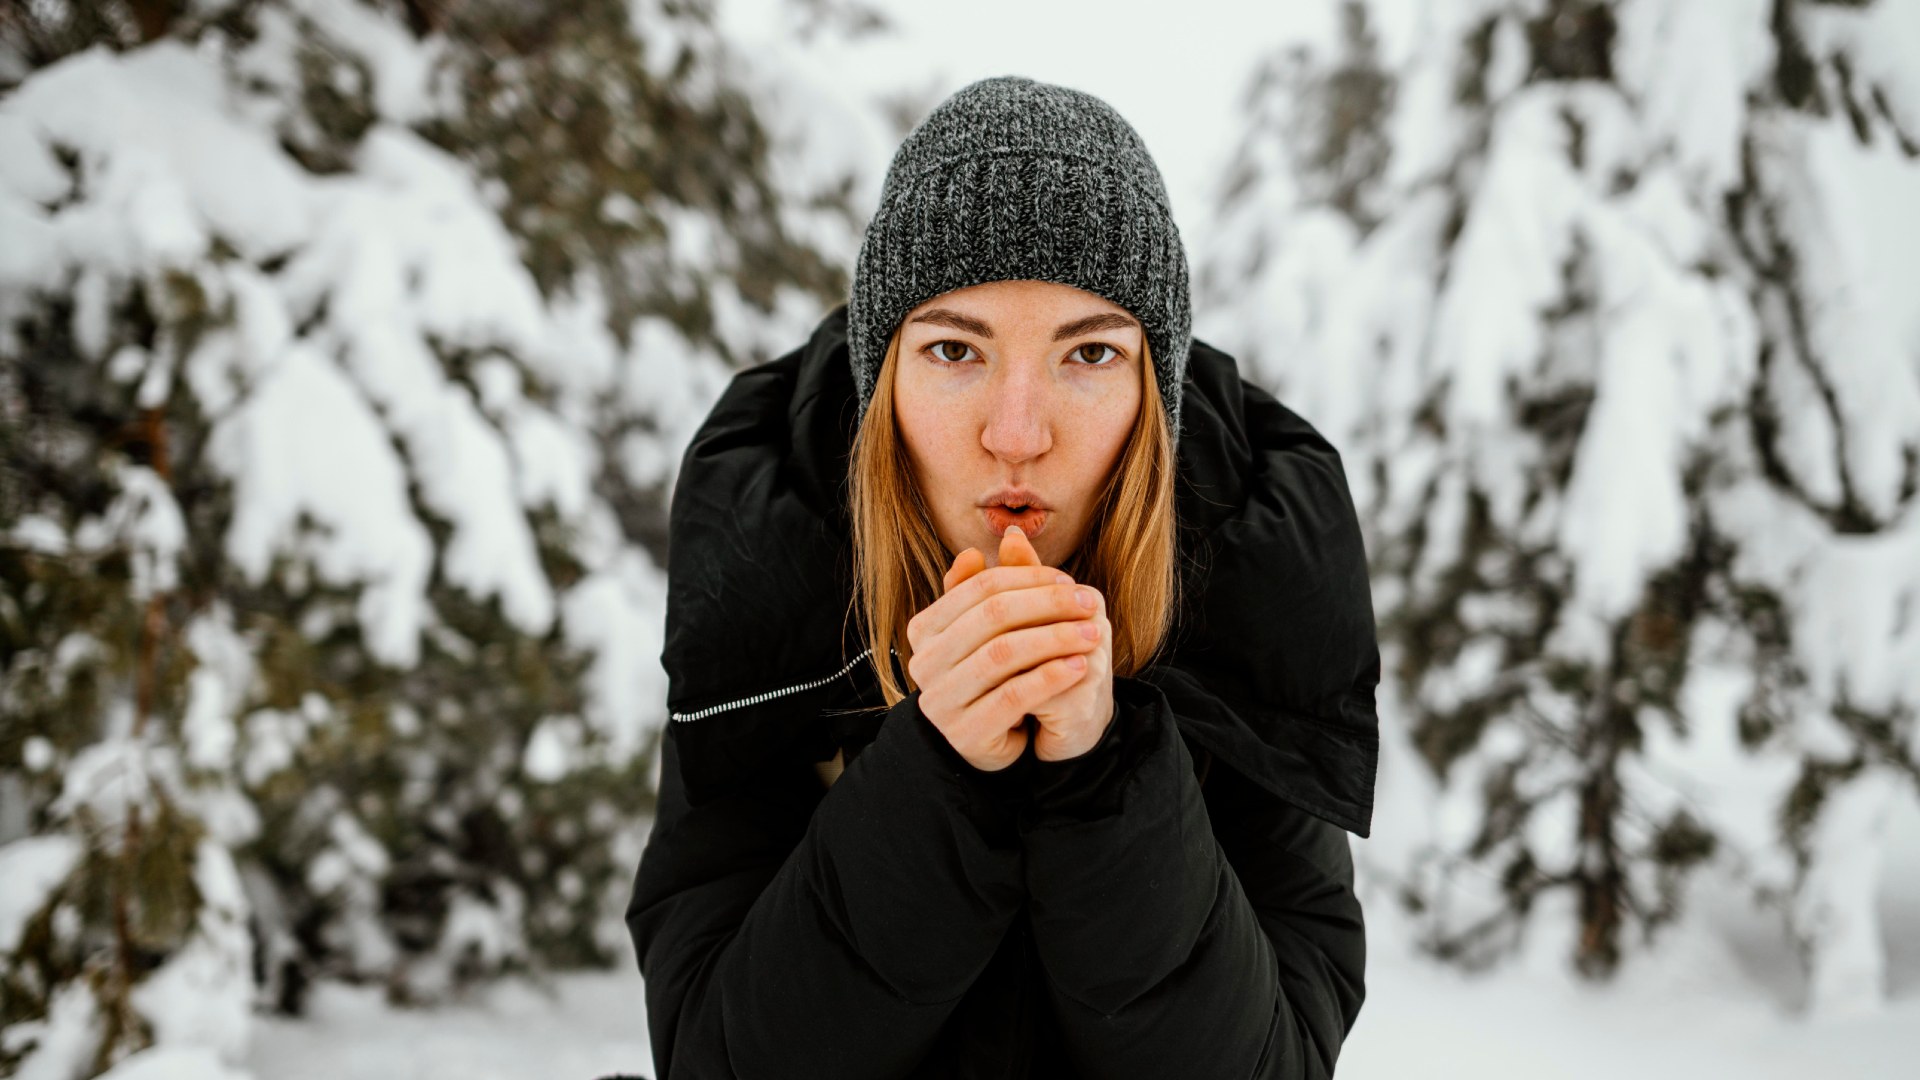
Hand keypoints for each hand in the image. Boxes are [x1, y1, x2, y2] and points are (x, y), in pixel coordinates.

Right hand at [905, 526, 1103, 771]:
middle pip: (991, 617)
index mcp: (925, 629)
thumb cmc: (995, 677)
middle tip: (1089, 602)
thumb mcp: (995, 629)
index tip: (1070, 581)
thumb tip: (1012, 534)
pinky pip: (1012, 696)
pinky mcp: (965, 733)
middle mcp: (923, 663)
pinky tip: (1079, 666)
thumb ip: (1001, 587)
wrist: (991, 742)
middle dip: (1047, 605)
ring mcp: (940, 701)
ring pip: (1002, 655)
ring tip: (1092, 633)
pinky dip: (1049, 677)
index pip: (980, 588)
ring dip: (1054, 639)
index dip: (1029, 579)